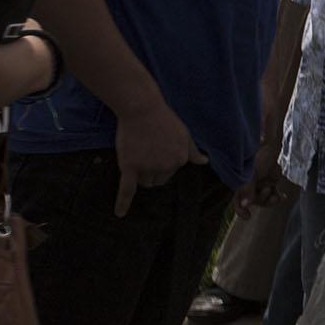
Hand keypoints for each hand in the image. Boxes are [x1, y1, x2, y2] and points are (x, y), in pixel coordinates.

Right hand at [113, 98, 207, 216]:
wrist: (142, 110)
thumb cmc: (164, 120)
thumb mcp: (185, 135)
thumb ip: (192, 151)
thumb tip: (205, 162)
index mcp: (179, 160)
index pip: (170, 172)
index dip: (162, 162)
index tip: (157, 149)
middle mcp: (166, 167)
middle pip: (157, 180)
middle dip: (152, 171)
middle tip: (146, 152)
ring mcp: (148, 168)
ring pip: (144, 183)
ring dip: (140, 176)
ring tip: (138, 155)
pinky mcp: (130, 167)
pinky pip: (126, 190)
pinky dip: (123, 203)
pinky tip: (120, 214)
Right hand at [234, 138, 292, 215]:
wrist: (269, 147)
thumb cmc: (256, 158)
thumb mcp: (250, 175)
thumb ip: (247, 190)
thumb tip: (245, 205)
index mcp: (240, 185)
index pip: (237, 200)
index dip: (240, 210)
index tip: (248, 216)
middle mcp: (249, 186)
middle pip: (254, 201)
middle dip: (263, 201)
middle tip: (270, 193)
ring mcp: (259, 185)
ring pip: (264, 199)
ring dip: (271, 200)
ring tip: (278, 196)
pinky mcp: (269, 182)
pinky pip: (273, 193)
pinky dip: (278, 196)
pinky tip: (283, 197)